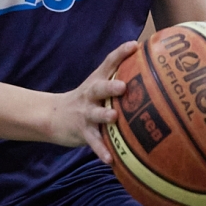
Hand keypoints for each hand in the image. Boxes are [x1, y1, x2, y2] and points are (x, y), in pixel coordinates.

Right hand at [48, 42, 138, 163]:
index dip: (121, 53)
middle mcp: (91, 95)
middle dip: (111, 87)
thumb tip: (152, 72)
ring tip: (114, 118)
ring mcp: (86, 113)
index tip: (134, 46)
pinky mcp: (83, 132)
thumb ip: (118, 78)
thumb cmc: (86, 100)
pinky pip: (93, 142)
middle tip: (123, 87)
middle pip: (99, 88)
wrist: (53, 116)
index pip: (109, 63)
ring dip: (104, 116)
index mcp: (97, 81)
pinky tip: (111, 159)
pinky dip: (101, 150)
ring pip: (95, 114)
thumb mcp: (97, 86)